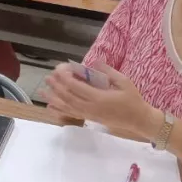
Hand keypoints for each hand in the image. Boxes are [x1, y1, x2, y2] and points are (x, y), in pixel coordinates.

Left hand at [43, 62, 160, 136]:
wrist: (139, 119)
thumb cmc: (132, 99)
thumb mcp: (124, 81)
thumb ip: (108, 71)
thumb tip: (94, 61)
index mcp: (99, 97)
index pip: (76, 87)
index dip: (65, 78)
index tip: (59, 69)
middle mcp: (91, 107)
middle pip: (68, 97)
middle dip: (56, 87)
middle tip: (48, 77)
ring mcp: (89, 114)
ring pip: (67, 107)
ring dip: (53, 98)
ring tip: (42, 91)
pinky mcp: (89, 119)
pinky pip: (71, 114)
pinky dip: (59, 110)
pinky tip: (50, 107)